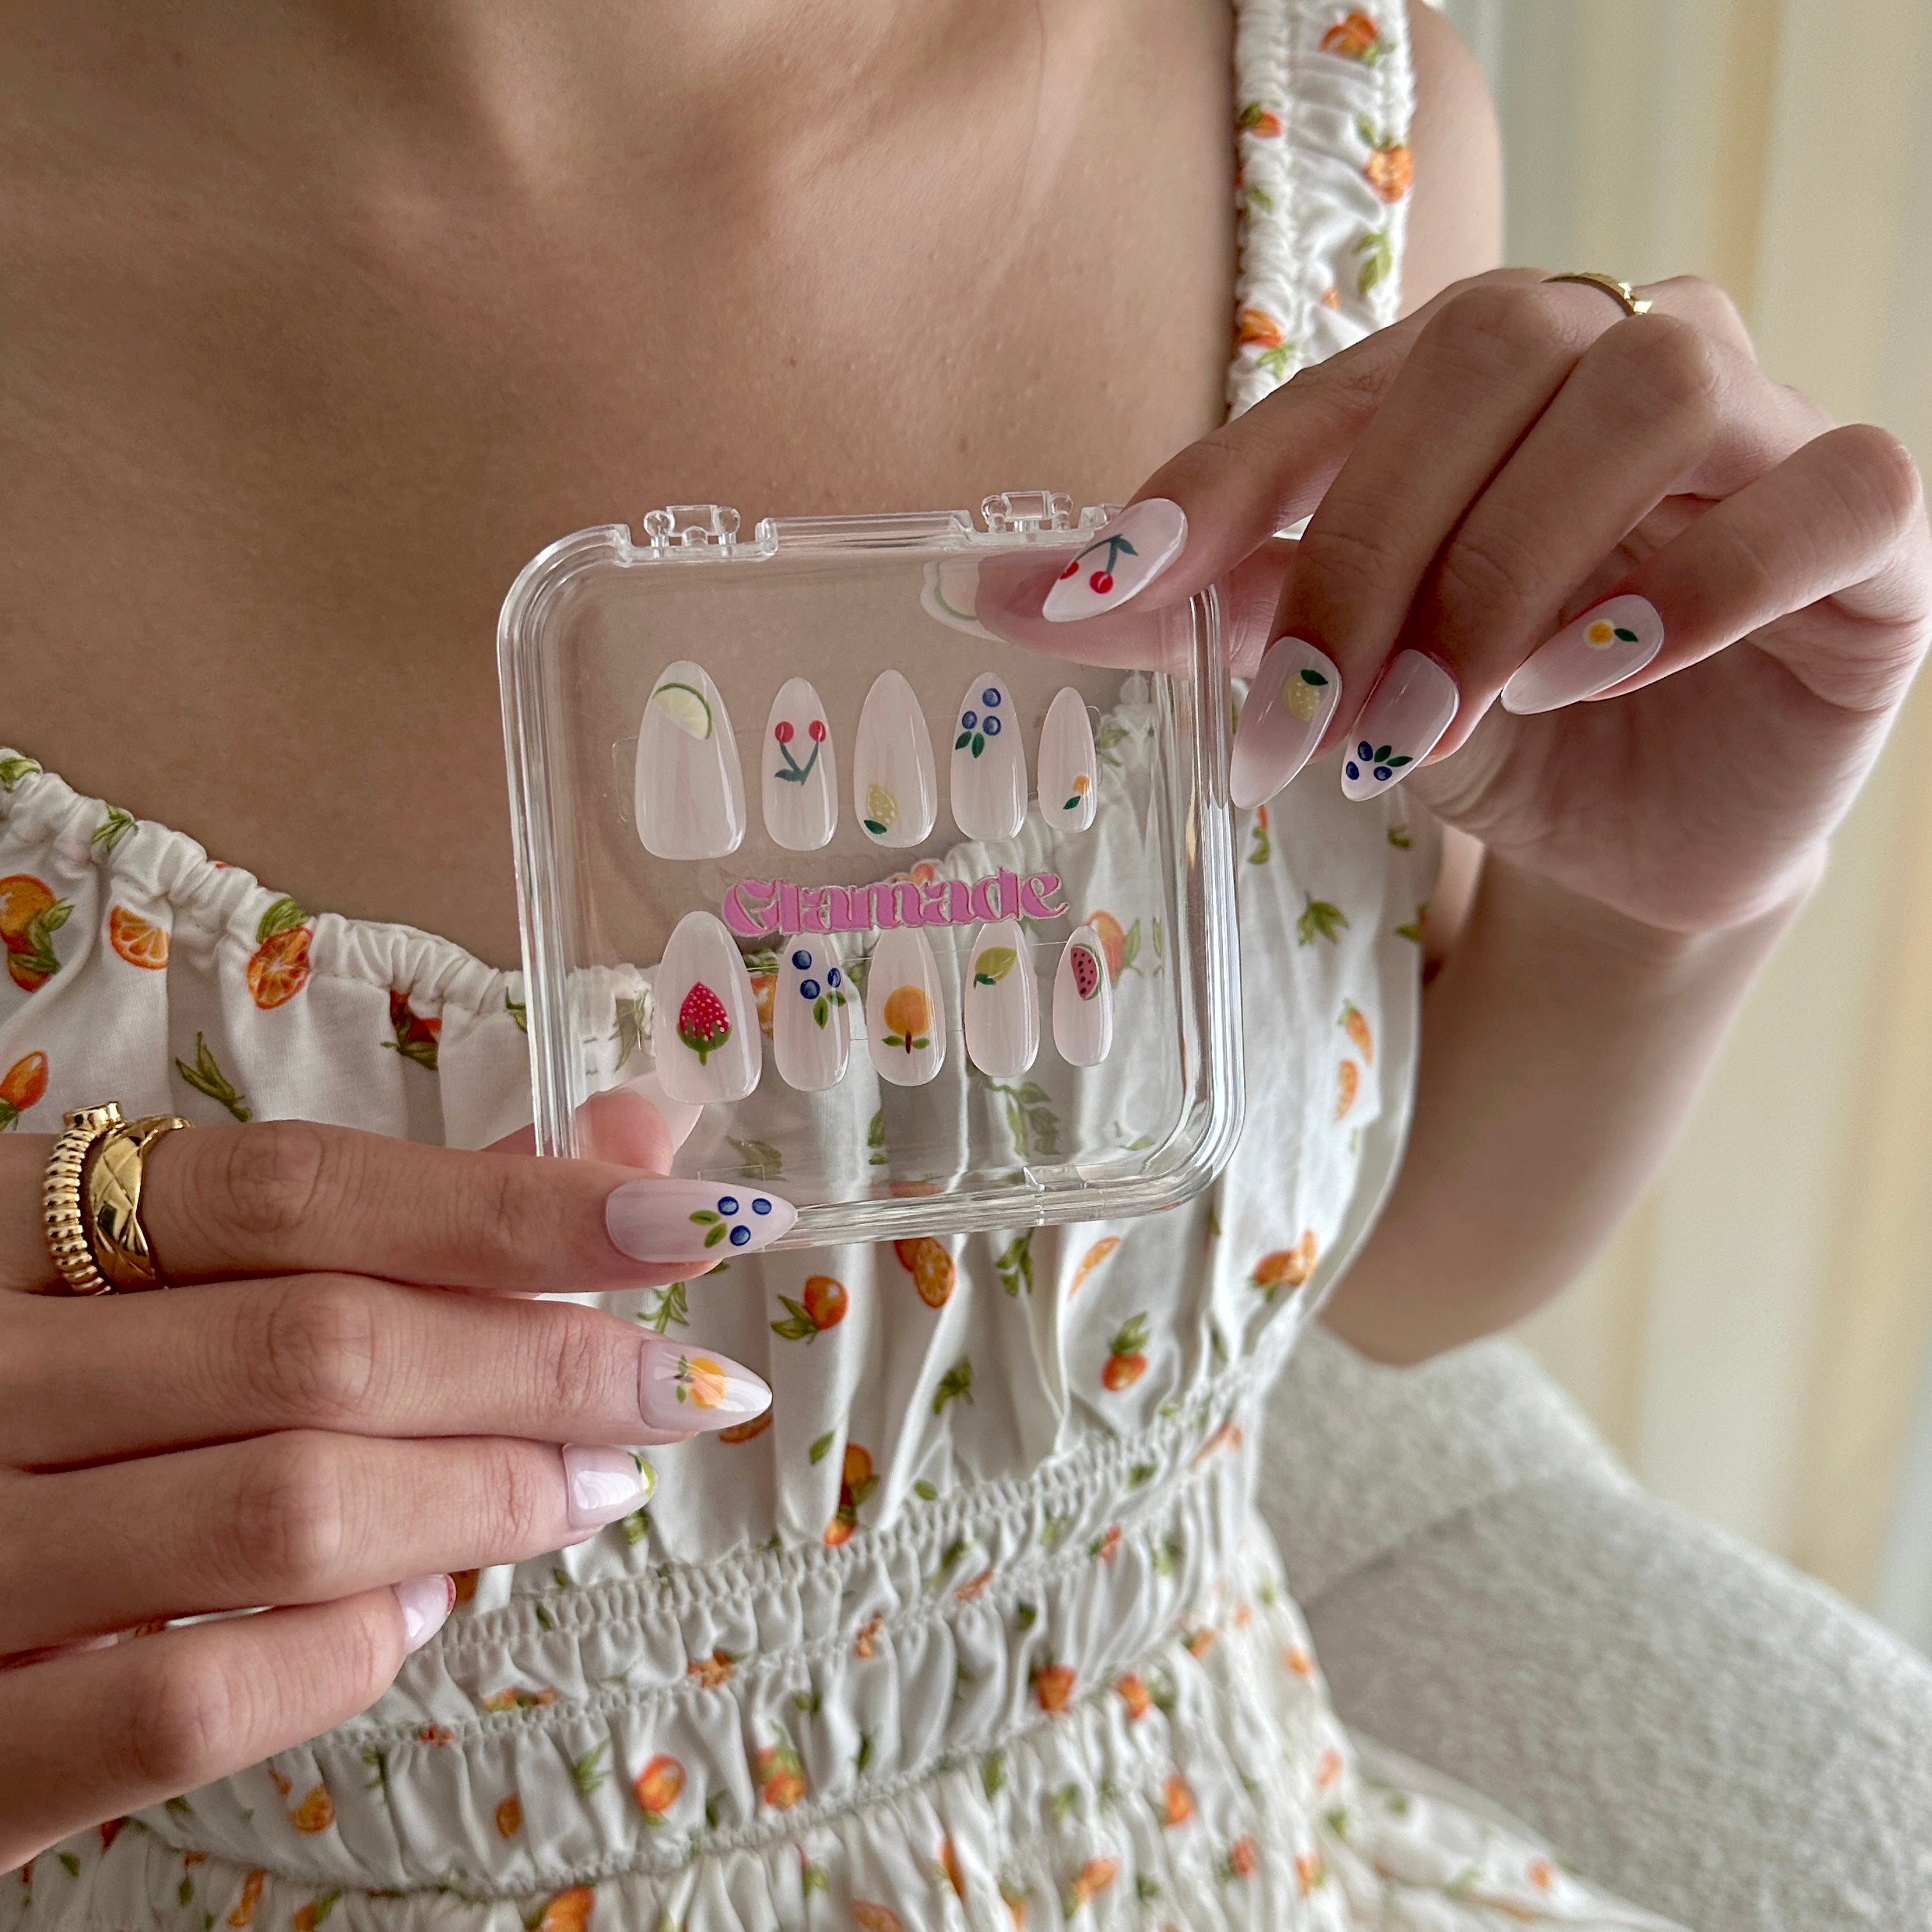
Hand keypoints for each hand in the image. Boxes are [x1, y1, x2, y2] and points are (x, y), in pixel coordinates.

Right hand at [0, 1091, 783, 1864]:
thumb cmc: (32, 1391)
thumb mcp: (142, 1270)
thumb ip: (376, 1209)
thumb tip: (628, 1141)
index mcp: (11, 1223)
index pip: (303, 1190)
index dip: (516, 1205)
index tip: (687, 1218)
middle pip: (323, 1344)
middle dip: (543, 1364)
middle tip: (677, 1388)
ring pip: (290, 1510)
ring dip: (487, 1499)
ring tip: (586, 1486)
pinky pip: (193, 1699)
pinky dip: (349, 1647)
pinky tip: (421, 1604)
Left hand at [1006, 268, 1930, 934]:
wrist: (1635, 841)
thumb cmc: (1486, 730)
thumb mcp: (1336, 678)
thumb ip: (1199, 618)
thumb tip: (1000, 592)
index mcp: (1475, 381)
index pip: (1342, 382)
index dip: (1220, 481)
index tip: (1104, 593)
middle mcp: (1611, 362)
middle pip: (1493, 352)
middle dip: (1370, 543)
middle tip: (1302, 717)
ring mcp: (1756, 431)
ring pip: (1652, 390)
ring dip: (1510, 565)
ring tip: (1427, 716)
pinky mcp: (1867, 528)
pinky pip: (1829, 489)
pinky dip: (1699, 583)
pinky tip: (1590, 674)